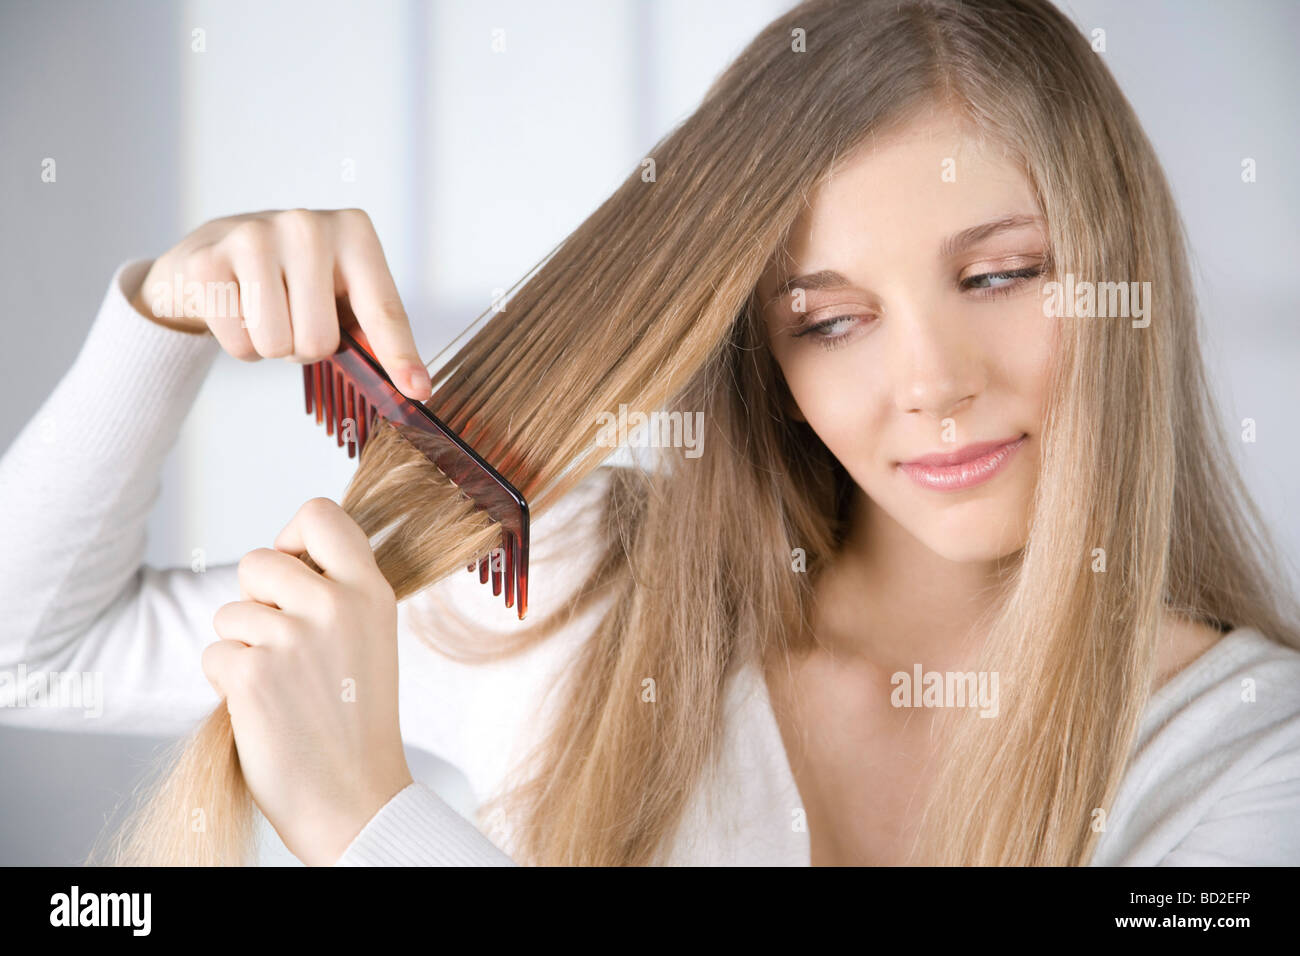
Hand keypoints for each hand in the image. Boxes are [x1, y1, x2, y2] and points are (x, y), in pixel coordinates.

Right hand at [130, 207, 431, 399]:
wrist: (215, 250)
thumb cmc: (294, 280)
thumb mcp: (341, 291)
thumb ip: (374, 331)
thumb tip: (414, 388)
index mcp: (354, 232)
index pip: (382, 310)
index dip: (399, 357)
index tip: (419, 391)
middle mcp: (307, 225)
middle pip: (320, 341)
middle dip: (305, 348)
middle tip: (293, 318)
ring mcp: (253, 237)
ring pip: (277, 345)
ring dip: (271, 347)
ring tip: (264, 310)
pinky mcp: (208, 260)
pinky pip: (239, 344)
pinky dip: (239, 344)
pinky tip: (235, 307)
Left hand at [202, 497, 413, 865]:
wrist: (357, 798)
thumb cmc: (357, 721)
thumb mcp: (371, 638)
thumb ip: (340, 591)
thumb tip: (287, 555)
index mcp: (371, 591)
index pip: (319, 514)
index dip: (293, 537)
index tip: (295, 572)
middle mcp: (336, 604)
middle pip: (258, 560)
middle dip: (255, 600)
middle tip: (282, 645)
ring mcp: (293, 637)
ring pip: (229, 613)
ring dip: (241, 648)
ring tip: (279, 685)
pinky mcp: (252, 674)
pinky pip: (213, 654)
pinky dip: (226, 683)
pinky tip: (262, 709)